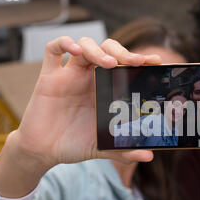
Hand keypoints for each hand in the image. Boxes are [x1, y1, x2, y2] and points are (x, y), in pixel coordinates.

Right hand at [17, 36, 161, 167]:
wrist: (44, 152)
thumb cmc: (74, 145)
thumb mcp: (102, 147)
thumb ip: (124, 150)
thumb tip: (149, 156)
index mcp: (105, 89)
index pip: (124, 65)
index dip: (139, 59)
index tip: (156, 61)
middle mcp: (89, 78)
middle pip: (108, 49)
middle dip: (122, 51)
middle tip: (135, 62)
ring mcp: (69, 75)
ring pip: (85, 45)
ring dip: (98, 49)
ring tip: (109, 63)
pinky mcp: (49, 76)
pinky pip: (53, 49)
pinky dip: (64, 43)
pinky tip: (76, 50)